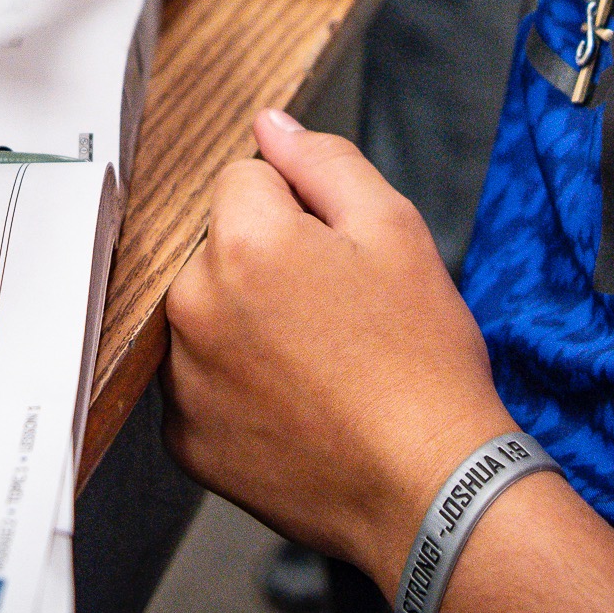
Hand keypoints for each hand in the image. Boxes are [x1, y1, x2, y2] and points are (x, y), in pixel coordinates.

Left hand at [164, 109, 515, 581]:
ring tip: (318, 362)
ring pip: (205, 314)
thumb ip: (323, 162)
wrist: (430, 486)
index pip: (244, 179)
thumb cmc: (421, 362)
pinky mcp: (185, 440)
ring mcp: (183, 381)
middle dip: (265, 261)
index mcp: (243, 244)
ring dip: (244, 322)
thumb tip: (271, 126)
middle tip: (334, 313)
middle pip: (217, 246)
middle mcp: (195, 308)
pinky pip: (199, 383)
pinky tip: (295, 403)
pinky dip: (235, 387)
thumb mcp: (396, 230)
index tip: (336, 254)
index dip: (298, 206)